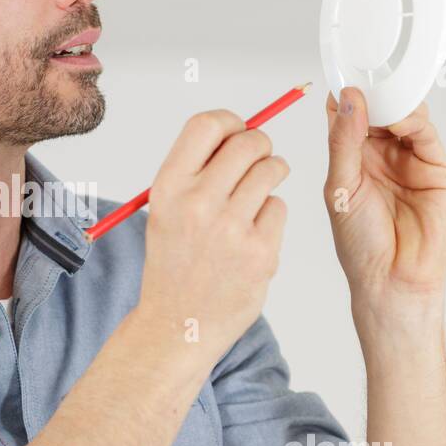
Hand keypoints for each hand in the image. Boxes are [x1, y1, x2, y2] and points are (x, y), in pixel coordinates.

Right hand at [137, 110, 288, 361]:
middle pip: (248, 142)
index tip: (237, 130)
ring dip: (272, 174)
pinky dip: (272, 215)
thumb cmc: (174, 263)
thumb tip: (240, 131)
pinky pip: (280, 207)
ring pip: (272, 171)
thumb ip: (196, 171)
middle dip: (260, 146)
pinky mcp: (260, 252)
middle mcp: (197, 203)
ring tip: (258, 196)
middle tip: (259, 159)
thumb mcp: (166, 210)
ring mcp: (231, 229)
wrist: (177, 323)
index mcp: (168, 187)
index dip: (230, 121)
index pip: (207, 125)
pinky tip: (253, 233)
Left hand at [323, 86, 445, 307]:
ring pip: (402, 115)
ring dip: (392, 101)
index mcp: (349, 157)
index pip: (345, 113)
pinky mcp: (434, 166)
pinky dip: (413, 119)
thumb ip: (343, 142)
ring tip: (381, 97)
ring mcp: (407, 158)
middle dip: (372, 89)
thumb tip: (347, 99)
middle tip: (365, 73)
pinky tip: (399, 116)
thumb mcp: (340, 187)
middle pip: (376, 107)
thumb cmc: (360, 243)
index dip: (342, 92)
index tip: (339, 71)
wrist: (392, 278)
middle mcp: (378, 153)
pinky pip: (425, 133)